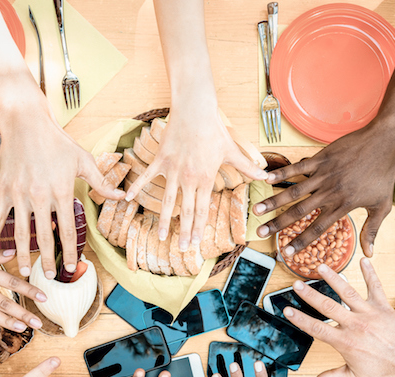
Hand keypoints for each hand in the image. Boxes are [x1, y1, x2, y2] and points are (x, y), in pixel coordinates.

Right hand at [0, 91, 122, 277]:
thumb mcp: (84, 160)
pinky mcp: (4, 190)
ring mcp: (20, 194)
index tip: (70, 267)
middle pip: (44, 236)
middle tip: (48, 277)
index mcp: (62, 192)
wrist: (26, 123)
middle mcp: (40, 196)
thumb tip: (123, 197)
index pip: (67, 230)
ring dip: (21, 254)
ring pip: (20, 231)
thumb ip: (101, 183)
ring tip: (22, 271)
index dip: (69, 251)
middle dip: (47, 259)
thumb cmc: (58, 142)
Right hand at [126, 106, 266, 249]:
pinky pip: (146, 177)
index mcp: (205, 179)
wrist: (195, 110)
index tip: (196, 244)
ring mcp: (172, 170)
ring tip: (160, 236)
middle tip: (182, 249)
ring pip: (166, 201)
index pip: (202, 210)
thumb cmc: (214, 129)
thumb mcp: (232, 150)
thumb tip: (266, 176)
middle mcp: (188, 178)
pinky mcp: (160, 160)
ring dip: (164, 220)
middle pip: (186, 211)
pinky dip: (137, 187)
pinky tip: (128, 200)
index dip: (199, 228)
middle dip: (184, 232)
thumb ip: (247, 167)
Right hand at [253, 123, 394, 256]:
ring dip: (273, 201)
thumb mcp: (382, 206)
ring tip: (256, 209)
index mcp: (342, 206)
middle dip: (277, 224)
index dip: (300, 242)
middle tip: (260, 233)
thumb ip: (372, 230)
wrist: (384, 142)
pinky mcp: (321, 159)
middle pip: (299, 212)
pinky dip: (282, 173)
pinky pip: (298, 168)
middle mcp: (330, 192)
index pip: (317, 228)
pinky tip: (266, 179)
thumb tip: (369, 253)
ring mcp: (324, 175)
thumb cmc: (383, 175)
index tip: (286, 252)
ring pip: (294, 192)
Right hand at [282, 258, 394, 376]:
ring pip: (348, 293)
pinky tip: (363, 261)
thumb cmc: (382, 370)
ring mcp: (370, 314)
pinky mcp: (383, 307)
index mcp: (346, 342)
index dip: (301, 319)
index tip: (288, 310)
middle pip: (328, 307)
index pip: (317, 329)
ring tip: (321, 267)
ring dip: (333, 279)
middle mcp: (356, 325)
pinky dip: (370, 273)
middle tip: (296, 284)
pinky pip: (375, 287)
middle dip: (310, 295)